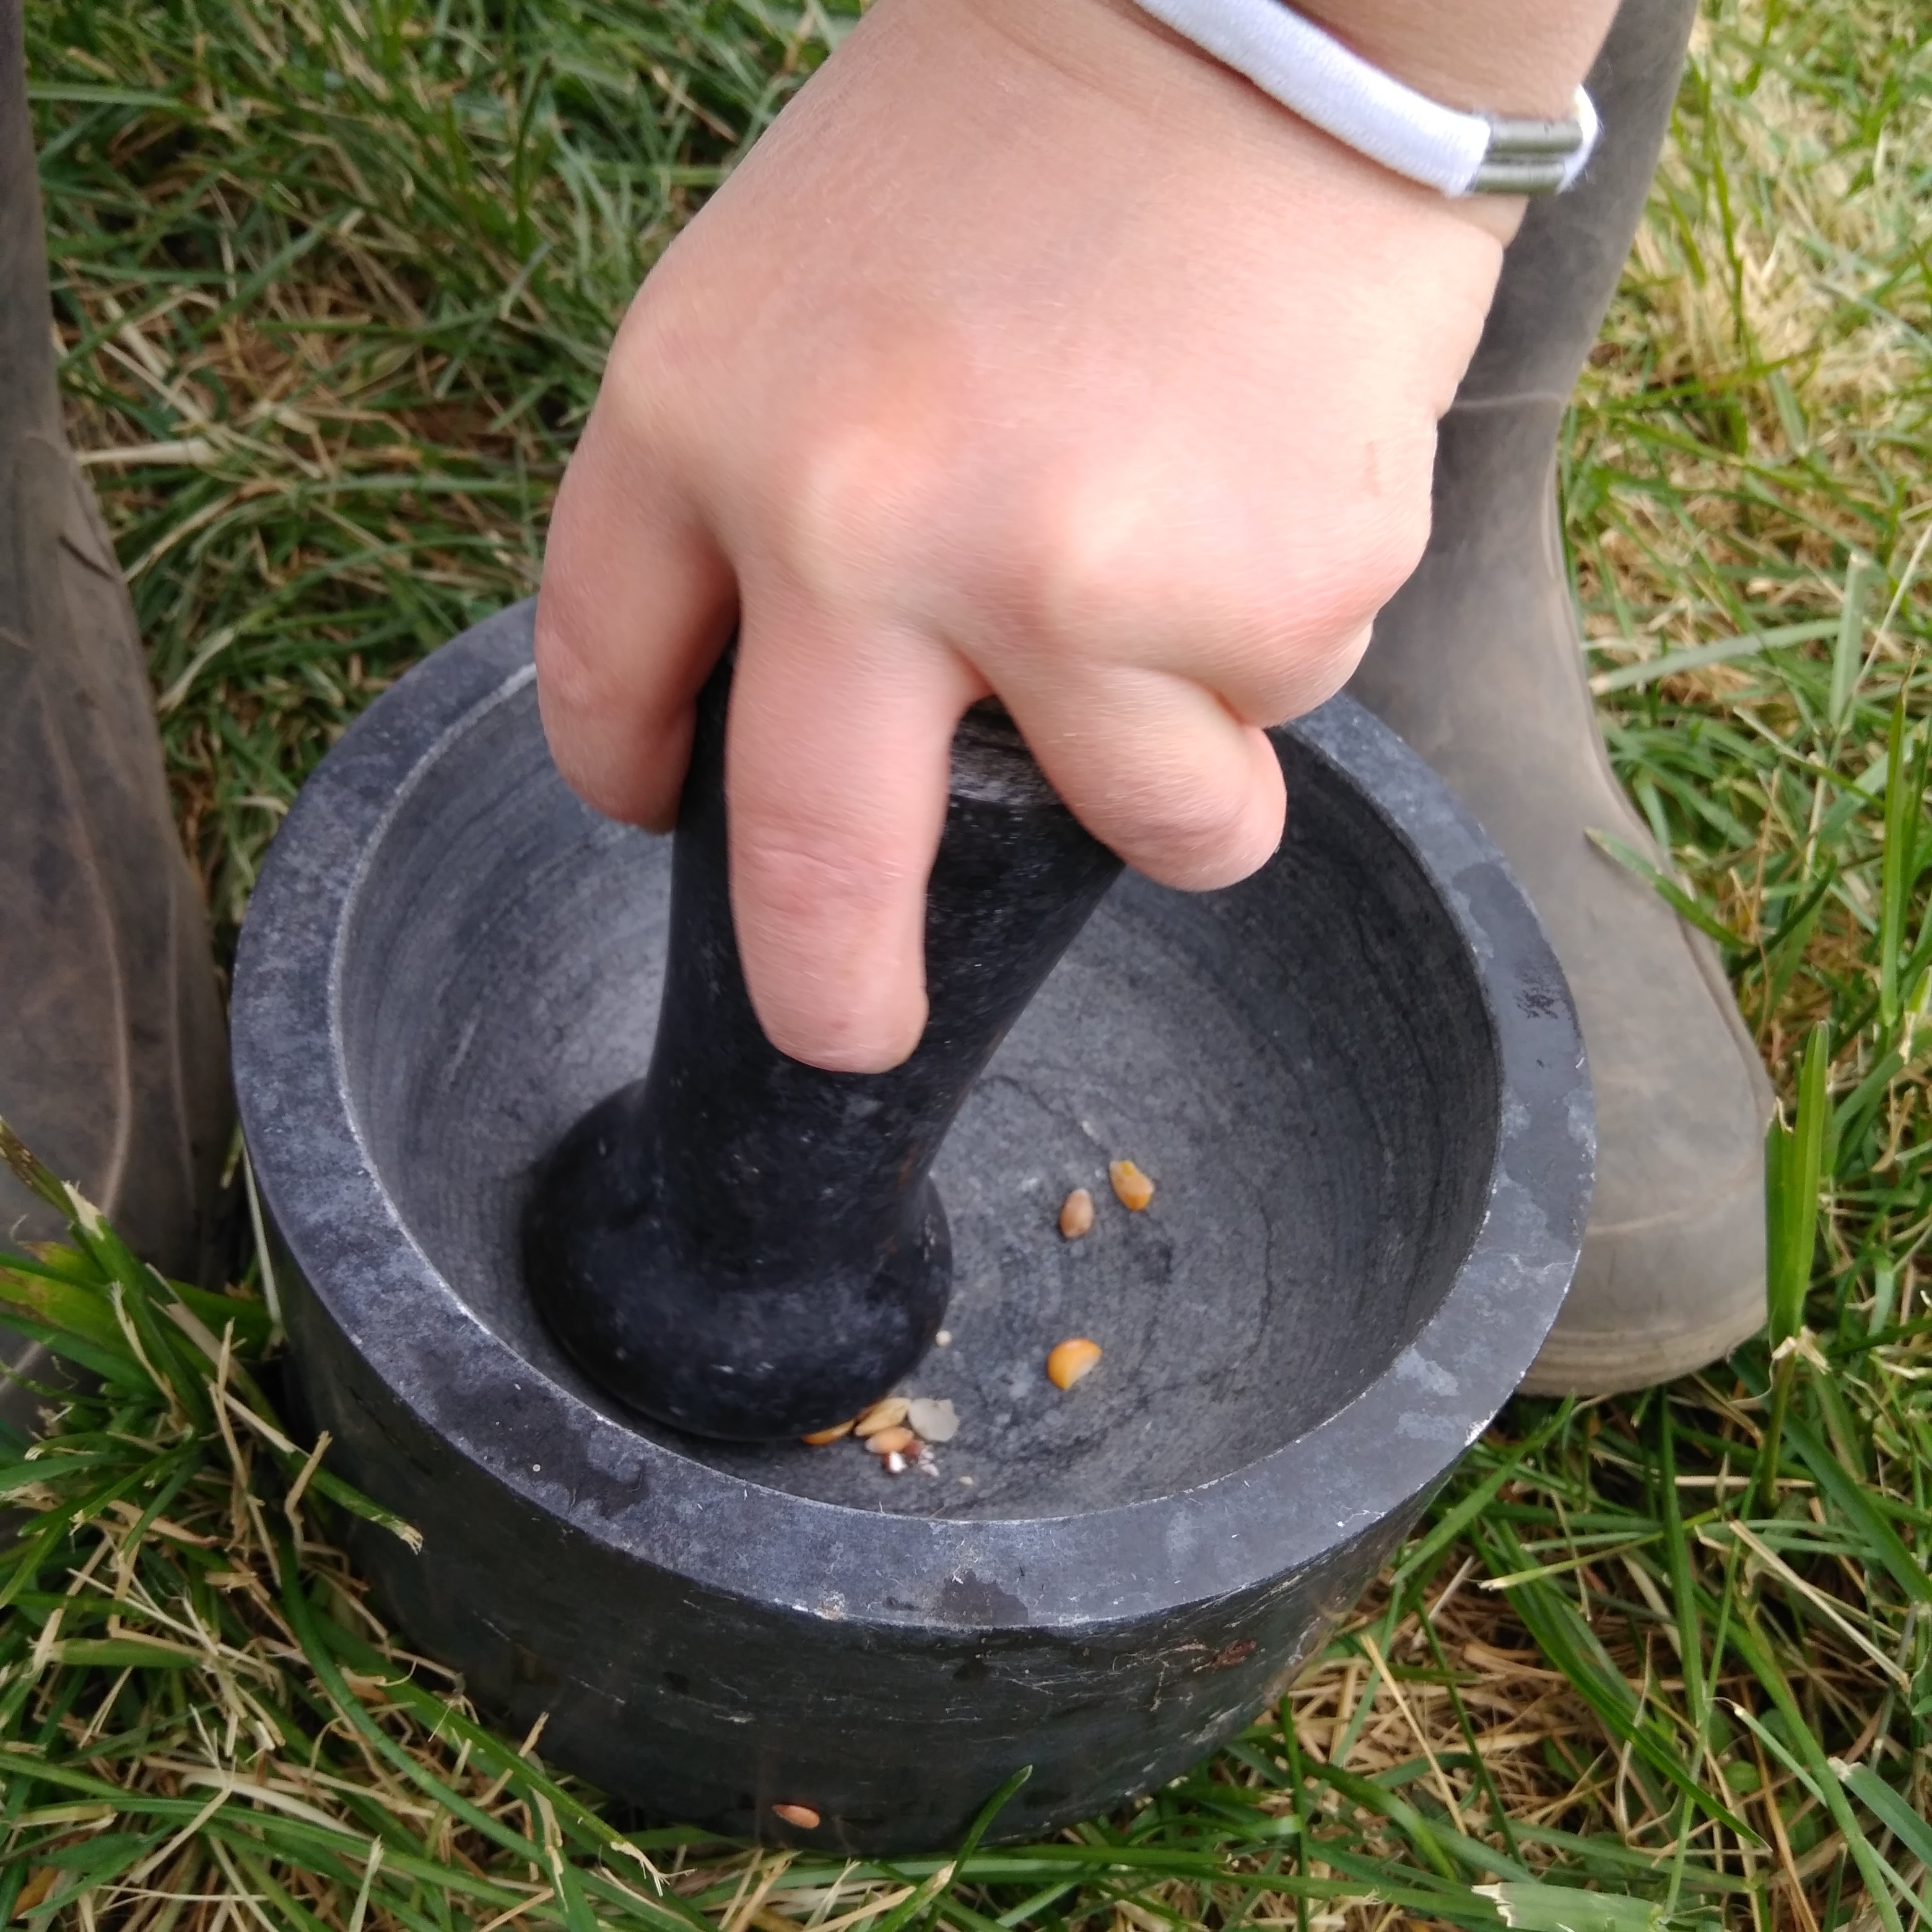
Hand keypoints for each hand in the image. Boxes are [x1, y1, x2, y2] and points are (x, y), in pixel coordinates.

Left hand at [535, 0, 1517, 1071]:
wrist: (1259, 24)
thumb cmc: (1000, 160)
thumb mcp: (769, 294)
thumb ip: (724, 515)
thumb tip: (737, 741)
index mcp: (715, 429)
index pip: (614, 690)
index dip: (635, 786)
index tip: (673, 825)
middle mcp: (883, 534)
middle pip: (822, 881)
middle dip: (835, 1002)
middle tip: (854, 1038)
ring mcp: (1093, 590)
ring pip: (1155, 827)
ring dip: (1164, 771)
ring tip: (1185, 590)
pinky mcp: (1285, 601)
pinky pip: (1273, 713)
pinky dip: (1265, 645)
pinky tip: (1256, 493)